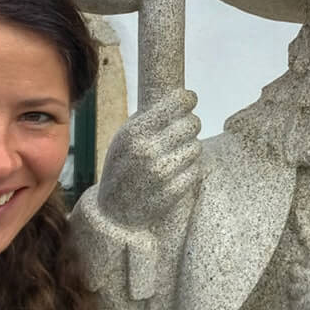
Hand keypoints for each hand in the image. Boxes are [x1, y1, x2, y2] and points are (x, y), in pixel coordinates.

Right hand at [97, 88, 201, 227]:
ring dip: (191, 147)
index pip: (175, 104)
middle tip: (185, 128)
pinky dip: (191, 167)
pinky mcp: (173, 192)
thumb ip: (149, 119)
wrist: (113, 212)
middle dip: (191, 123)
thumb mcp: (125, 138)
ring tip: (178, 152)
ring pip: (196, 147)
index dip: (187, 99)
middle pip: (191, 124)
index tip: (190, 99)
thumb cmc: (123, 166)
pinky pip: (196, 169)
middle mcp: (147, 150)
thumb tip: (183, 98)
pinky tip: (179, 169)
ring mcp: (161, 173)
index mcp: (134, 132)